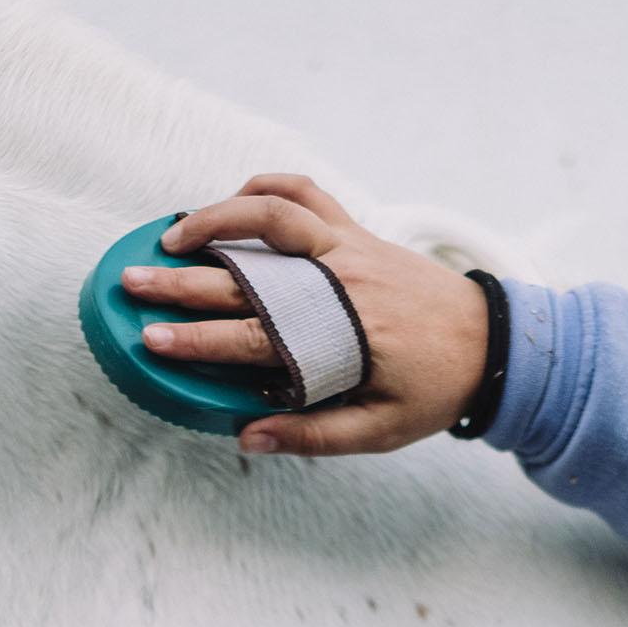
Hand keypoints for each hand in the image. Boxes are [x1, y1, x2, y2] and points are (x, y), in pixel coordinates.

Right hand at [124, 174, 489, 456]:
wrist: (494, 341)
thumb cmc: (434, 390)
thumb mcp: (379, 431)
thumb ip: (313, 435)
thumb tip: (247, 437)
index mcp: (339, 335)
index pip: (253, 335)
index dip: (196, 338)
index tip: (150, 339)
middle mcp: (339, 281)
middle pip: (246, 273)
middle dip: (182, 280)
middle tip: (133, 282)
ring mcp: (349, 249)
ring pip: (274, 214)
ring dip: (217, 217)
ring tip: (172, 233)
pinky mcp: (358, 233)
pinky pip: (307, 195)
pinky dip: (266, 189)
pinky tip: (232, 198)